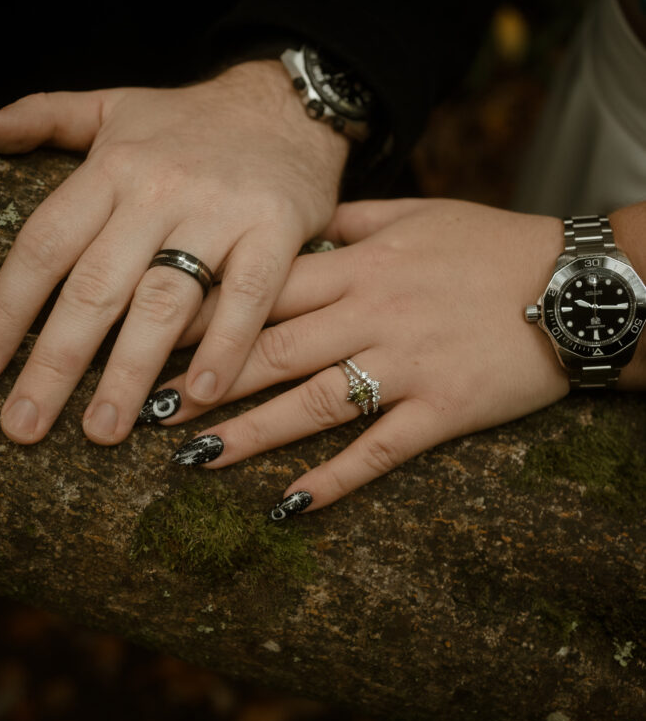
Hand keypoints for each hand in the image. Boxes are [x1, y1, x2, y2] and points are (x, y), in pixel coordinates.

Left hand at [0, 61, 347, 443]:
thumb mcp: (111, 106)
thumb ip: (41, 118)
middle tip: (25, 426)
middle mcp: (158, 190)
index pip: (46, 245)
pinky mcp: (275, 230)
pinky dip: (224, 347)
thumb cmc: (191, 121)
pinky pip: (245, 298)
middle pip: (96, 286)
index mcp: (111, 167)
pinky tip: (200, 396)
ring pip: (165, 301)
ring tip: (103, 429)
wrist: (287, 104)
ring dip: (130, 372)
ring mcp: (220, 212)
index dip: (8, 308)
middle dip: (56, 362)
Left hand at [148, 198, 572, 513]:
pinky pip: (378, 451)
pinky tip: (288, 507)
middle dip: (205, 381)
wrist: (574, 285)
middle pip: (272, 350)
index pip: (264, 289)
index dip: (204, 313)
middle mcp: (372, 315)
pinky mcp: (441, 410)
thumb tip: (302, 223)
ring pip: (312, 404)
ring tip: (191, 459)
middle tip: (146, 409)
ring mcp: (405, 366)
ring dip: (248, 435)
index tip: (150, 332)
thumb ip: (353, 222)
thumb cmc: (494, 245)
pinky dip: (333, 480)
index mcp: (360, 266)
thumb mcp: (420, 214)